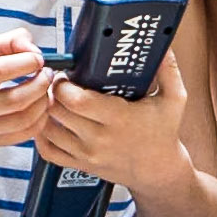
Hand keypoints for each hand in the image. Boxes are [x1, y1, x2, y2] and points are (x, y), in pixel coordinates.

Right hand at [0, 27, 49, 149]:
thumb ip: (9, 41)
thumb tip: (33, 49)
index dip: (24, 62)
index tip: (38, 58)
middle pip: (14, 100)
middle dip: (39, 84)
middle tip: (47, 73)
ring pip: (24, 119)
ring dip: (43, 101)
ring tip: (46, 88)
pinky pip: (26, 133)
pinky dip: (41, 118)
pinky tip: (41, 105)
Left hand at [35, 48, 193, 198]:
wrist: (158, 171)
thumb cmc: (164, 133)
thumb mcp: (174, 100)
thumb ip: (168, 70)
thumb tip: (163, 46)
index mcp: (120, 119)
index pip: (77, 100)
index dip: (64, 84)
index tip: (67, 75)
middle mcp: (100, 138)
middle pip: (57, 111)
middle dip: (52, 92)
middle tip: (58, 83)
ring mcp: (88, 154)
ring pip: (48, 129)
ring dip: (46, 111)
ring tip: (54, 100)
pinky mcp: (81, 165)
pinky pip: (48, 151)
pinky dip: (42, 135)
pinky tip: (51, 123)